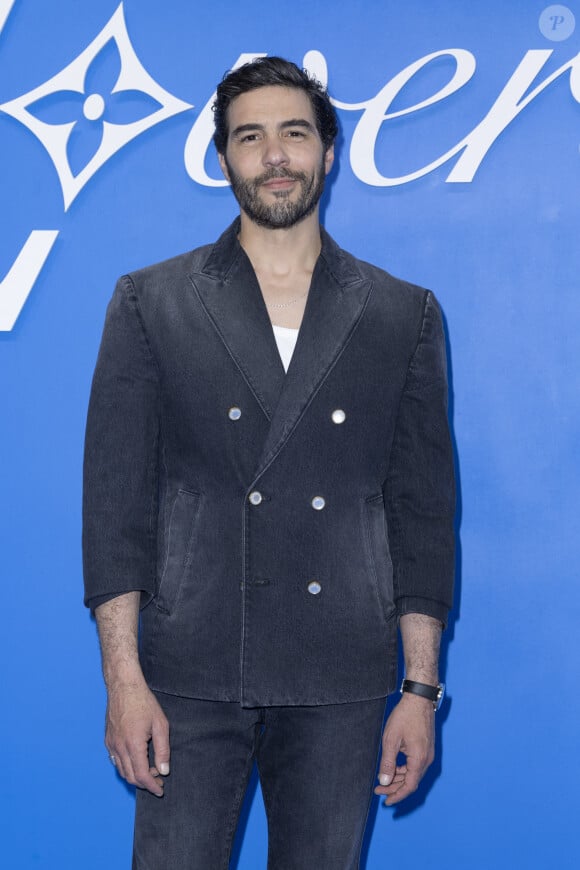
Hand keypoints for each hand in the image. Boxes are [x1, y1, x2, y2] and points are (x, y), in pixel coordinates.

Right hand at [105, 681, 169, 796]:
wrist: (124, 687)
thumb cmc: (144, 703)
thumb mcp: (160, 724)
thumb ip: (163, 750)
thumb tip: (164, 771)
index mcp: (133, 745)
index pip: (142, 775)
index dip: (152, 786)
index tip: (160, 790)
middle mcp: (119, 747)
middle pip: (130, 777)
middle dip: (145, 783)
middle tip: (158, 780)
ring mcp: (111, 744)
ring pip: (122, 771)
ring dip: (135, 776)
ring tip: (150, 771)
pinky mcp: (108, 740)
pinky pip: (115, 761)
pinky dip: (126, 767)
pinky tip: (136, 761)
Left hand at [374, 692, 434, 804]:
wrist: (419, 699)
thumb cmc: (405, 716)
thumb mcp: (391, 740)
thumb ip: (388, 763)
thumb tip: (384, 782)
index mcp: (419, 760)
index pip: (409, 786)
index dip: (397, 796)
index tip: (385, 802)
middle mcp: (427, 760)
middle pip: (411, 782)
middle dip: (394, 788)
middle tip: (378, 791)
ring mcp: (428, 754)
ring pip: (413, 774)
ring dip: (399, 779)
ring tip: (383, 781)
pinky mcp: (426, 748)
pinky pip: (415, 765)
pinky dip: (404, 770)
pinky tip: (393, 769)